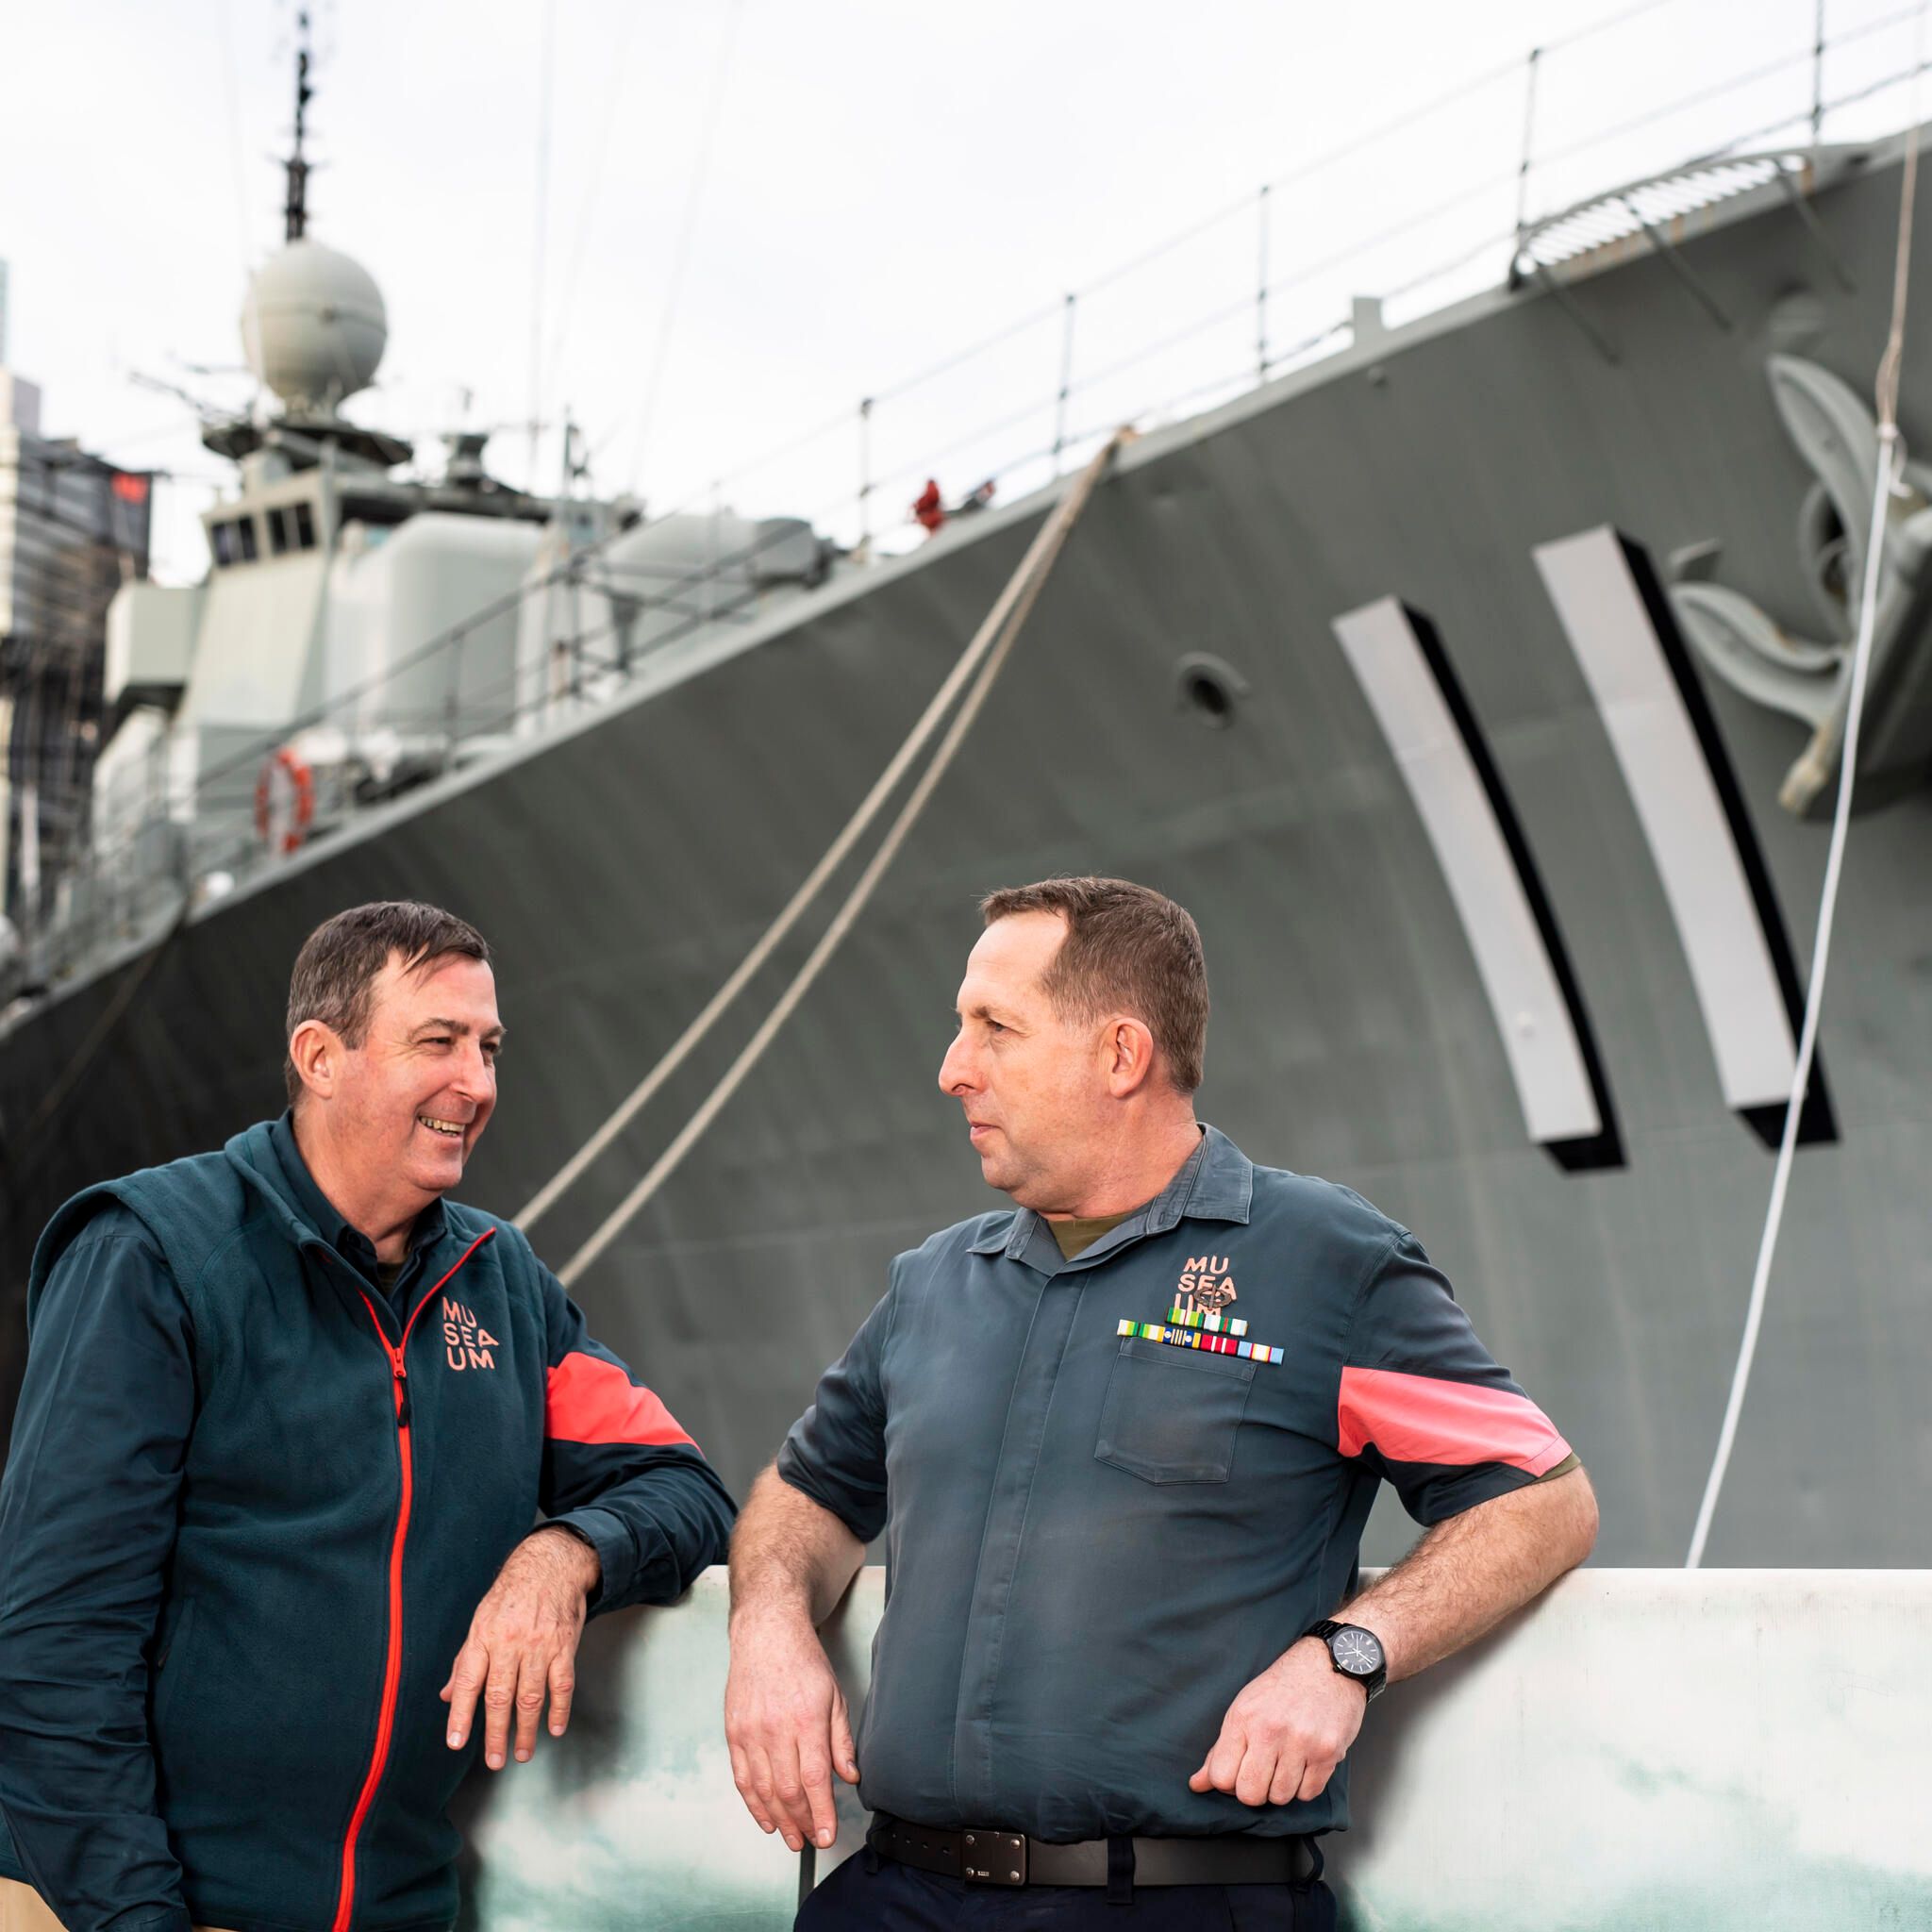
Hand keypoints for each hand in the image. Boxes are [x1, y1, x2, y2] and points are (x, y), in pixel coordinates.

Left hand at [442, 1527, 598, 1769]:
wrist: (552, 1564)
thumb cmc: (512, 1594)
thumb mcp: (481, 1620)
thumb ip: (466, 1660)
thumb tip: (447, 1695)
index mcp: (484, 1637)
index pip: (467, 1681)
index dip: (460, 1714)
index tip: (456, 1743)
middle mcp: (510, 1643)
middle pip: (500, 1696)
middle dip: (496, 1733)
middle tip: (494, 1761)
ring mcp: (539, 1645)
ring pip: (531, 1697)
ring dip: (527, 1730)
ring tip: (523, 1753)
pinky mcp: (564, 1646)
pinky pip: (562, 1684)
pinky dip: (559, 1709)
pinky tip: (554, 1728)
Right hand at [724, 1609, 858, 1852]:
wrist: (766, 1634)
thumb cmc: (804, 1662)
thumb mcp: (835, 1695)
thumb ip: (841, 1740)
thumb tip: (851, 1778)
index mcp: (806, 1718)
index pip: (815, 1778)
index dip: (822, 1812)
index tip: (827, 1836)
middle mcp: (776, 1728)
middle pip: (788, 1790)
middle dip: (802, 1822)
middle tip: (812, 1841)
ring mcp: (751, 1732)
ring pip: (764, 1790)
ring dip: (778, 1820)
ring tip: (792, 1839)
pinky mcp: (734, 1733)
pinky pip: (742, 1778)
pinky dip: (754, 1804)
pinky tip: (766, 1820)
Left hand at [1188, 1636, 1366, 1806]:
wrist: (1327, 1665)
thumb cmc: (1282, 1688)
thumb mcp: (1243, 1708)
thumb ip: (1220, 1749)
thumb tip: (1197, 1785)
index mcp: (1243, 1718)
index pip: (1221, 1776)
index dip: (1227, 1784)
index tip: (1237, 1775)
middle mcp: (1270, 1730)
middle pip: (1250, 1794)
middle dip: (1254, 1791)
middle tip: (1262, 1773)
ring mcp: (1301, 1742)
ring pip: (1280, 1797)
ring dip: (1281, 1788)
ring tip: (1285, 1764)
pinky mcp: (1328, 1752)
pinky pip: (1309, 1793)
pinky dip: (1304, 1786)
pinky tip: (1304, 1764)